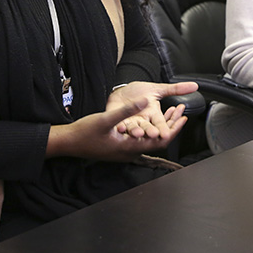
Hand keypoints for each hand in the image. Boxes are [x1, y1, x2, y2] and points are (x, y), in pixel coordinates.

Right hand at [46, 81, 197, 161]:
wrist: (69, 143)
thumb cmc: (85, 132)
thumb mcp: (106, 118)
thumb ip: (127, 110)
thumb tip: (146, 100)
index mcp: (130, 147)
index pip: (161, 140)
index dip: (174, 128)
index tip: (184, 117)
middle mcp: (131, 152)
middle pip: (159, 140)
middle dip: (171, 124)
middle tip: (180, 110)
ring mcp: (125, 151)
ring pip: (151, 139)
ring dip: (161, 125)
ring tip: (170, 110)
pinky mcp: (121, 148)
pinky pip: (142, 139)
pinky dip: (150, 127)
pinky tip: (150, 117)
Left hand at [107, 81, 197, 139]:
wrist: (121, 90)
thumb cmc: (139, 92)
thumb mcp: (158, 88)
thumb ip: (176, 89)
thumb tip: (195, 86)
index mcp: (153, 114)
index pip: (161, 123)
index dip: (164, 127)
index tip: (166, 133)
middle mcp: (143, 120)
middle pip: (148, 128)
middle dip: (150, 131)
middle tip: (153, 134)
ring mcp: (130, 122)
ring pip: (134, 129)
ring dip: (136, 131)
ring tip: (137, 132)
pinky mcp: (117, 121)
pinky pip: (120, 126)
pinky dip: (120, 127)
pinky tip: (120, 127)